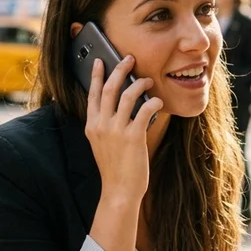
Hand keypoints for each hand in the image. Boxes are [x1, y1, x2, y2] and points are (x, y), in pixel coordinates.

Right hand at [85, 55, 161, 202]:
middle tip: (129, 59)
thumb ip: (107, 125)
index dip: (95, 75)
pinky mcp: (133, 137)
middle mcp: (101, 125)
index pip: (92, 94)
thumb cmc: (115, 169)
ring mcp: (116, 130)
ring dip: (139, 83)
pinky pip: (144, 110)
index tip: (99, 61)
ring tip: (148, 80)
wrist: (119, 191)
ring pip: (127, 95)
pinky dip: (153, 102)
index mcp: (92, 126)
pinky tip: (158, 102)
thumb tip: (121, 105)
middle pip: (109, 88)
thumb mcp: (102, 144)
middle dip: (119, 69)